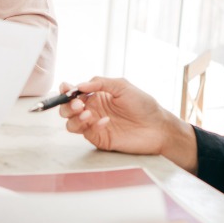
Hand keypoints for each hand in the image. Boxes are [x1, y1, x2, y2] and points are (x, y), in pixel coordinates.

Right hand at [58, 78, 196, 169]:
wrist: (158, 127)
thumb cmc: (143, 105)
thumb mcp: (122, 86)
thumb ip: (100, 83)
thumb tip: (80, 85)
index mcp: (96, 95)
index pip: (74, 92)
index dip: (66, 90)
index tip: (66, 89)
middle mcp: (92, 110)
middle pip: (67, 109)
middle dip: (67, 106)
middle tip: (78, 104)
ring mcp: (94, 125)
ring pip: (71, 123)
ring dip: (75, 118)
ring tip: (87, 114)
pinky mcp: (100, 138)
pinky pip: (87, 133)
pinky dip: (92, 126)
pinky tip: (105, 122)